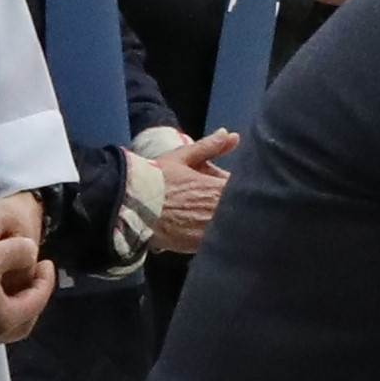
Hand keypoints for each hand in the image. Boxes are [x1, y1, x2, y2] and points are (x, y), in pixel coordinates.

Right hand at [0, 192, 55, 350]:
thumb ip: (19, 252)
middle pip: (21, 323)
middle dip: (31, 300)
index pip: (37, 301)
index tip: (46, 262)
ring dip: (8, 309)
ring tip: (6, 287)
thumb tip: (30, 254)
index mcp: (4, 320)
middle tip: (32, 279)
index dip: (46, 279)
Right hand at [154, 130, 237, 258]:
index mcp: (217, 188)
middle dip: (241, 206)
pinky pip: (218, 243)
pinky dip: (220, 238)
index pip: (246, 188)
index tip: (244, 187)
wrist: (132, 206)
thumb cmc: (156, 179)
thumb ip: (209, 147)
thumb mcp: (181, 158)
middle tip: (237, 203)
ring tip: (222, 219)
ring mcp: (210, 230)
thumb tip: (230, 134)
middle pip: (243, 210)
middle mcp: (218, 210)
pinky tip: (215, 235)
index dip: (247, 188)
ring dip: (232, 222)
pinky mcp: (199, 246)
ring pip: (232, 227)